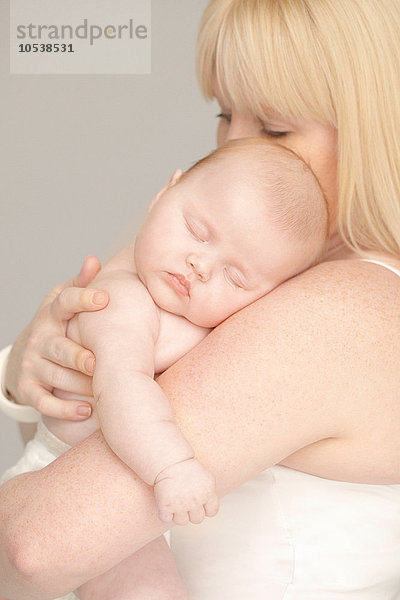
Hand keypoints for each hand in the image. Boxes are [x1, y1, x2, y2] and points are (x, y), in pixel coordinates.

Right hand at [4, 256, 108, 419]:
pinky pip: (45, 402)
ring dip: (80, 386)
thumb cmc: (57, 325)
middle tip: (96, 362)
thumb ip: (80, 284)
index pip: (64, 302)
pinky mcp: (29, 388)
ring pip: (56, 376)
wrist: (24, 356)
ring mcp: (32, 364)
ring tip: (103, 390)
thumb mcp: (64, 302)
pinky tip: (87, 411)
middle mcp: (40, 338)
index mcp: (52, 314)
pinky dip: (64, 409)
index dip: (82, 299)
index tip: (104, 298)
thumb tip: (94, 260)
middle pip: (58, 348)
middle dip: (77, 356)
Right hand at [154, 458, 219, 525]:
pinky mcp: (166, 506)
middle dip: (192, 512)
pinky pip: (166, 518)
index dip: (205, 509)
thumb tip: (210, 506)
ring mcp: (180, 505)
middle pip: (197, 519)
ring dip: (178, 514)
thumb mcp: (207, 478)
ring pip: (182, 521)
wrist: (170, 461)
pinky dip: (164, 513)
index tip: (199, 503)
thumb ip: (210, 493)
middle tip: (185, 501)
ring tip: (175, 502)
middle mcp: (195, 501)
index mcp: (207, 493)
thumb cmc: (187, 468)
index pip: (212, 512)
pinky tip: (166, 503)